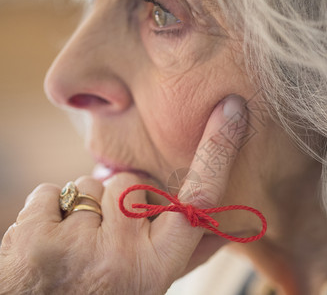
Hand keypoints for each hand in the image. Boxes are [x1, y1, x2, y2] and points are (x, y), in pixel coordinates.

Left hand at [0, 95, 247, 293]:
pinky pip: (49, 192)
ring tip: (78, 243)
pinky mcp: (33, 236)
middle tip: (108, 235)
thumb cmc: (108, 294)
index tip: (232, 110)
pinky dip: (49, 210)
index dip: (218, 150)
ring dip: (84, 208)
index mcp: (156, 267)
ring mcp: (75, 245)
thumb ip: (188, 254)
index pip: (198, 198)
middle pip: (130, 182)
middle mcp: (120, 256)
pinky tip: (51, 240)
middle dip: (118, 200)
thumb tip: (228, 229)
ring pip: (88, 185)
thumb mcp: (152, 281)